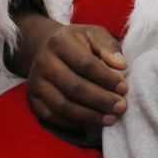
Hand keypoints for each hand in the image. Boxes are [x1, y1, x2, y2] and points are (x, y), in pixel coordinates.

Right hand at [9, 13, 127, 129]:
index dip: (106, 78)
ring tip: (112, 118)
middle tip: (121, 107)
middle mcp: (43, 62)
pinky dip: (74, 122)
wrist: (48, 47)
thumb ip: (109, 47)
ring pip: (63, 106)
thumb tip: (121, 66)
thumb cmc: (79, 42)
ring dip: (90, 115)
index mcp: (60, 41)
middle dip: (101, 100)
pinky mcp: (33, 100)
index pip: (85, 64)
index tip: (124, 88)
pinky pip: (53, 117)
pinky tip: (93, 121)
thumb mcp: (95, 35)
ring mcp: (36, 83)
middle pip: (74, 87)